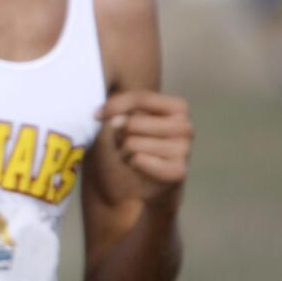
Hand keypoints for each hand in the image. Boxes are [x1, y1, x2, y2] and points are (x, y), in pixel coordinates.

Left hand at [97, 91, 192, 205]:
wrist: (147, 182)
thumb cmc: (135, 143)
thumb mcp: (125, 119)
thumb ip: (119, 111)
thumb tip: (118, 122)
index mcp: (177, 108)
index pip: (140, 98)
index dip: (113, 105)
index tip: (95, 115)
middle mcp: (186, 127)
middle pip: (133, 122)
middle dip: (119, 134)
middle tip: (124, 142)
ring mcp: (185, 149)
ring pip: (132, 143)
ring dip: (124, 151)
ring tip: (132, 155)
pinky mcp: (178, 170)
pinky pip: (138, 160)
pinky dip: (131, 164)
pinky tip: (139, 167)